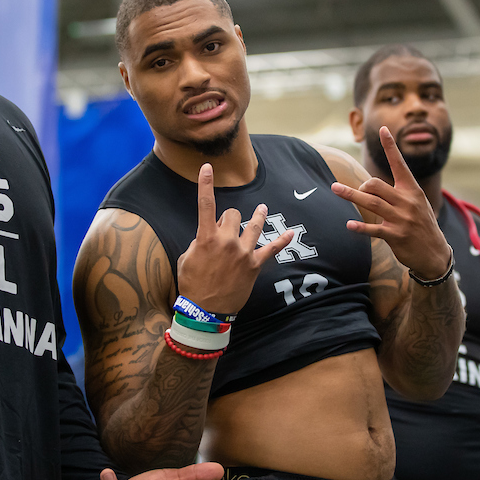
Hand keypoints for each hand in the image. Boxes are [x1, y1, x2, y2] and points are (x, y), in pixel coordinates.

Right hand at [177, 164, 293, 314]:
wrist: (204, 311)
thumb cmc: (192, 285)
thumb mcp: (187, 259)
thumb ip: (198, 242)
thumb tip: (209, 236)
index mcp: (206, 238)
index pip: (205, 205)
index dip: (205, 184)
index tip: (207, 167)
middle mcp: (226, 241)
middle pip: (233, 214)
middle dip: (228, 218)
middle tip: (224, 230)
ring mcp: (242, 252)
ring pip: (254, 225)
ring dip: (259, 216)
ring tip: (262, 209)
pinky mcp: (254, 265)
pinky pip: (271, 249)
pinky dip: (282, 241)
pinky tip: (291, 233)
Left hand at [331, 126, 449, 278]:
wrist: (434, 253)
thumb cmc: (421, 225)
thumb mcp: (416, 204)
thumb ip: (396, 193)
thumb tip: (369, 187)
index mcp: (412, 190)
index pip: (399, 164)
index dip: (391, 146)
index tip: (383, 130)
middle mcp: (407, 201)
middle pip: (377, 184)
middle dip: (360, 185)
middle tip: (351, 190)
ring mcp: (401, 219)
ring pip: (372, 202)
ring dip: (351, 195)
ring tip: (335, 189)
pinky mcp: (396, 235)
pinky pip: (374, 228)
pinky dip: (360, 227)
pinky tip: (349, 225)